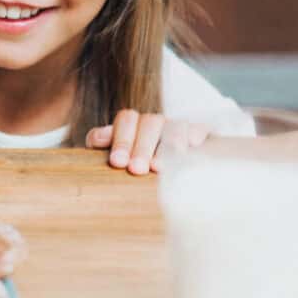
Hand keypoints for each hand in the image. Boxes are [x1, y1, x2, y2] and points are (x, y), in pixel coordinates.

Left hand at [85, 109, 208, 175]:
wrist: (167, 176)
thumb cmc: (132, 168)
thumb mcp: (114, 156)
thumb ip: (101, 144)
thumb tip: (97, 138)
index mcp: (132, 124)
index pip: (126, 121)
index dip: (122, 140)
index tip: (118, 162)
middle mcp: (154, 122)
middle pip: (149, 124)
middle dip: (142, 147)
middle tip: (136, 170)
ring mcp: (177, 127)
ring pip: (174, 126)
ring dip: (167, 144)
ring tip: (160, 167)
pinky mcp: (199, 134)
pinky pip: (198, 128)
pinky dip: (195, 134)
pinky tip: (192, 146)